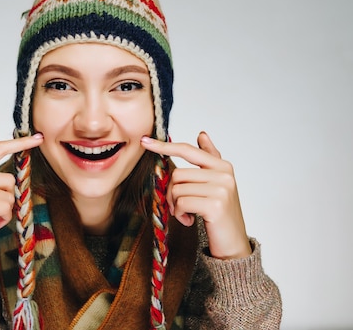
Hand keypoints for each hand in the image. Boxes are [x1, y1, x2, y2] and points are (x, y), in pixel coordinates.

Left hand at [141, 132, 251, 259]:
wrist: (233, 244)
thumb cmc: (219, 214)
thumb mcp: (216, 184)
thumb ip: (209, 159)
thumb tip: (202, 134)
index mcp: (223, 166)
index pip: (188, 150)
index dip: (165, 146)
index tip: (145, 141)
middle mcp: (224, 174)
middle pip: (177, 174)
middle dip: (171, 193)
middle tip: (180, 207)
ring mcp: (221, 189)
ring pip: (177, 189)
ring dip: (176, 205)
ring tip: (187, 214)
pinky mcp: (215, 205)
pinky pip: (181, 203)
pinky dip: (180, 214)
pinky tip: (190, 221)